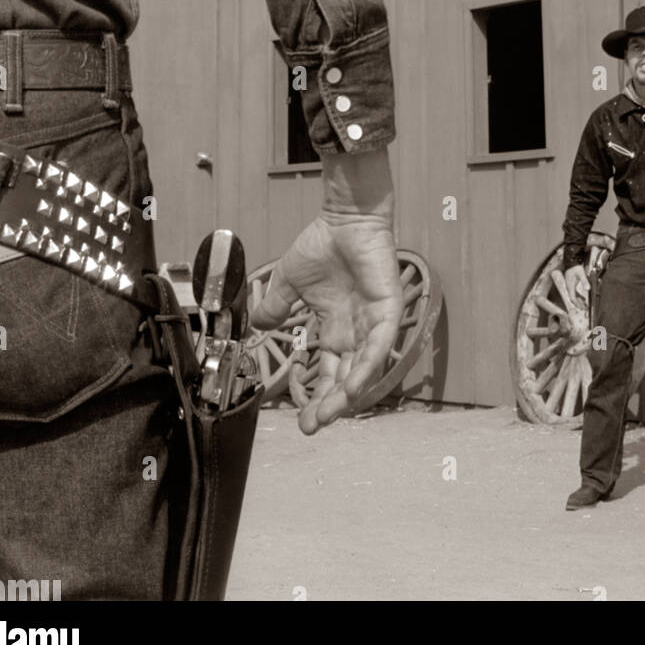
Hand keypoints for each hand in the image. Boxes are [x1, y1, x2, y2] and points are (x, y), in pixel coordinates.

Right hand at [250, 148, 401, 434]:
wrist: (344, 219)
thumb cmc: (323, 245)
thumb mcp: (289, 282)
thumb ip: (275, 306)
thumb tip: (256, 324)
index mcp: (334, 328)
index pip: (327, 371)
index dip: (315, 395)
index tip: (300, 418)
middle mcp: (355, 331)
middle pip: (345, 378)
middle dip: (329, 405)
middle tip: (312, 426)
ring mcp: (372, 322)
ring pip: (363, 369)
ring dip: (347, 394)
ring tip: (329, 415)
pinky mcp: (387, 310)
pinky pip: (380, 346)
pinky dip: (367, 367)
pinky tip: (353, 388)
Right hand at [565, 264, 589, 306]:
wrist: (571, 262)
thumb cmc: (575, 268)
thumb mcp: (581, 274)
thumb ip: (584, 281)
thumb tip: (588, 289)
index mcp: (570, 287)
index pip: (573, 298)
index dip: (577, 304)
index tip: (582, 308)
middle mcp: (569, 288)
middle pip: (573, 299)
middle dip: (579, 304)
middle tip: (585, 308)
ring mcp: (570, 286)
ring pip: (574, 297)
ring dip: (579, 301)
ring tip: (585, 305)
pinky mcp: (571, 285)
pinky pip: (575, 293)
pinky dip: (579, 297)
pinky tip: (583, 298)